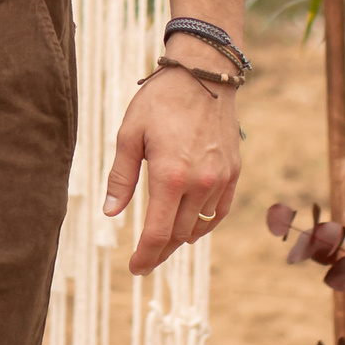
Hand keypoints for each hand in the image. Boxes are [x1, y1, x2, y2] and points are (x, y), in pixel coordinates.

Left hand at [103, 61, 241, 274]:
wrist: (203, 75)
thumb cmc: (160, 102)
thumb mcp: (129, 135)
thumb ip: (121, 177)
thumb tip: (110, 213)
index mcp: (170, 176)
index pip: (158, 233)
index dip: (145, 256)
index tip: (134, 269)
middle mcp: (200, 183)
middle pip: (179, 235)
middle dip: (160, 252)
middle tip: (143, 261)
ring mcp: (221, 180)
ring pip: (200, 226)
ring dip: (180, 239)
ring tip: (162, 245)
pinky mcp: (234, 173)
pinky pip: (220, 212)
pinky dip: (204, 225)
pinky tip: (190, 229)